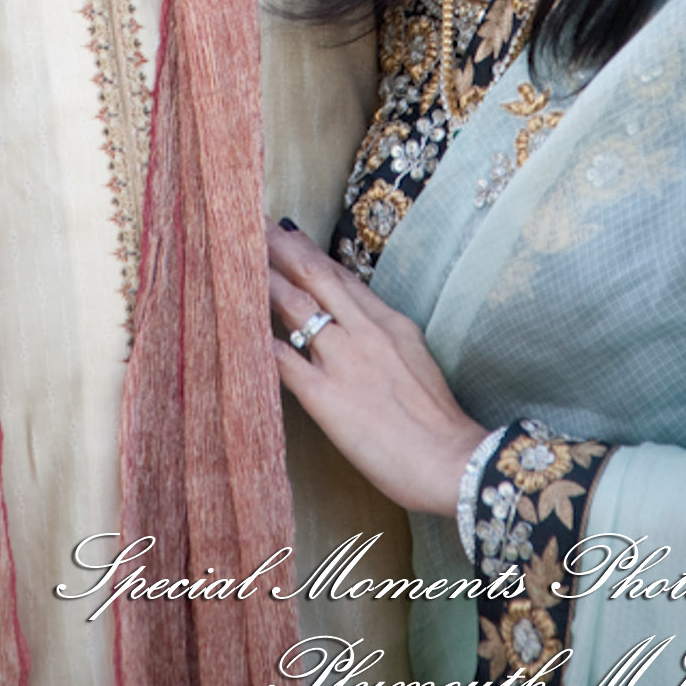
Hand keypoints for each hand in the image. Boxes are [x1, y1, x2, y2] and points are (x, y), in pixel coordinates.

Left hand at [267, 220, 488, 515]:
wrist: (450, 460)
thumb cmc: (439, 424)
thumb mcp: (417, 362)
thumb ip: (387, 341)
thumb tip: (362, 331)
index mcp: (389, 323)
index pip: (344, 279)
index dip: (314, 255)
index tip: (291, 235)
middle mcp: (364, 331)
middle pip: (317, 277)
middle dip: (285, 249)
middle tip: (256, 224)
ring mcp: (343, 360)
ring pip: (297, 306)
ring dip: (265, 280)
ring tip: (239, 260)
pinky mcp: (325, 395)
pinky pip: (282, 360)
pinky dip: (258, 340)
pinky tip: (235, 325)